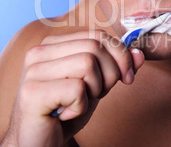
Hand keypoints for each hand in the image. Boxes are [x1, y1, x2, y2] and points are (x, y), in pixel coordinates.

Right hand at [2, 30, 143, 145]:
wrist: (39, 142)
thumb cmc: (66, 110)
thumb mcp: (98, 84)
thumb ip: (117, 66)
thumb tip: (139, 53)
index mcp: (54, 44)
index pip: (98, 35)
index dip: (121, 55)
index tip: (127, 77)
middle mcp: (39, 52)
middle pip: (95, 47)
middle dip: (110, 74)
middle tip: (98, 95)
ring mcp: (33, 71)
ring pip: (87, 64)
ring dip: (94, 90)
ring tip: (79, 103)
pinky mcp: (32, 92)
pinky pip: (77, 89)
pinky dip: (81, 106)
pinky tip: (66, 114)